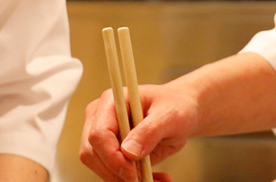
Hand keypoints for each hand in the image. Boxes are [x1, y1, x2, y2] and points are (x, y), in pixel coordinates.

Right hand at [78, 82, 195, 181]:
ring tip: (155, 180)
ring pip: (101, 167)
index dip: (112, 157)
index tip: (133, 172)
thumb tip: (128, 151)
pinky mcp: (113, 152)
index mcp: (111, 102)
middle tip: (142, 179)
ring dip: (125, 181)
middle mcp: (102, 118)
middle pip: (92, 153)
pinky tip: (155, 179)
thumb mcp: (170, 116)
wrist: (182, 112)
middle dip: (116, 172)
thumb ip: (150, 131)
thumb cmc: (176, 106)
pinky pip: (113, 173)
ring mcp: (105, 136)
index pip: (98, 134)